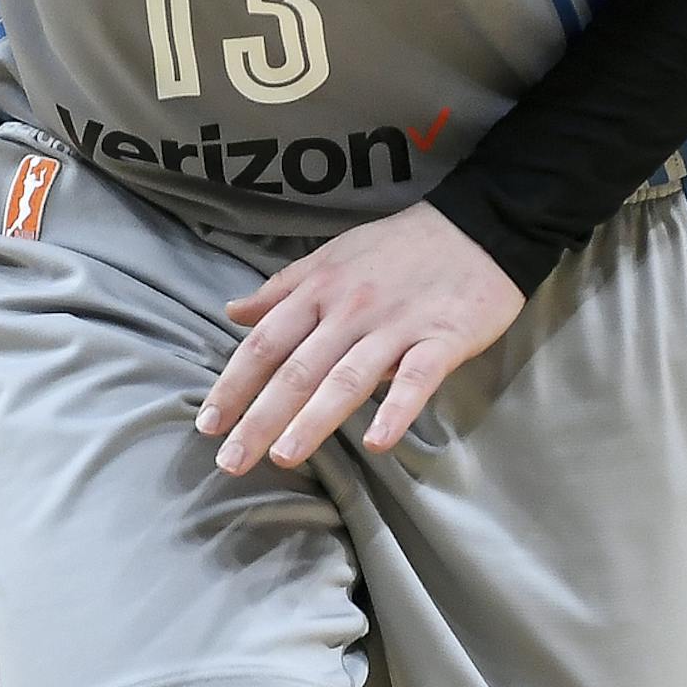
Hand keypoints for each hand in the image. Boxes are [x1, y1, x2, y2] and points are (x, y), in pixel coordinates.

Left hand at [197, 202, 522, 475]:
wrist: (478, 225)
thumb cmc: (398, 247)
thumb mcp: (331, 256)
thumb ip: (282, 288)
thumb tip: (233, 312)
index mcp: (318, 291)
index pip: (264, 344)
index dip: (233, 385)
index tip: (208, 423)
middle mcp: (349, 311)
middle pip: (296, 370)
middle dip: (260, 417)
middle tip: (231, 461)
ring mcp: (396, 327)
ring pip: (347, 379)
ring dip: (313, 420)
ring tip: (284, 457)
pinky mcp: (442, 340)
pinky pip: (417, 379)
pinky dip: (397, 411)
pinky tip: (378, 442)